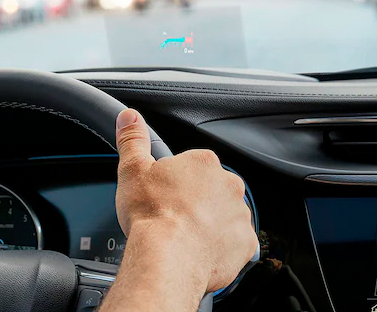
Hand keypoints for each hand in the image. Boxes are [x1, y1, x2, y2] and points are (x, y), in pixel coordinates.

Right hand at [115, 109, 257, 292]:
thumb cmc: (151, 215)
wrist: (168, 259)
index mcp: (203, 163)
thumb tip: (130, 117)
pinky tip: (198, 251)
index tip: (164, 194)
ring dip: (208, 223)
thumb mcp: (132, 170)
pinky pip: (233, 242)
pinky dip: (219, 246)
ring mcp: (239, 214)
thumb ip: (133, 140)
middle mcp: (228, 185)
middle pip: (211, 189)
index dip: (176, 181)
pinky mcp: (245, 243)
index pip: (193, 165)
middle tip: (172, 216)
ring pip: (223, 215)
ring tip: (184, 236)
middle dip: (195, 201)